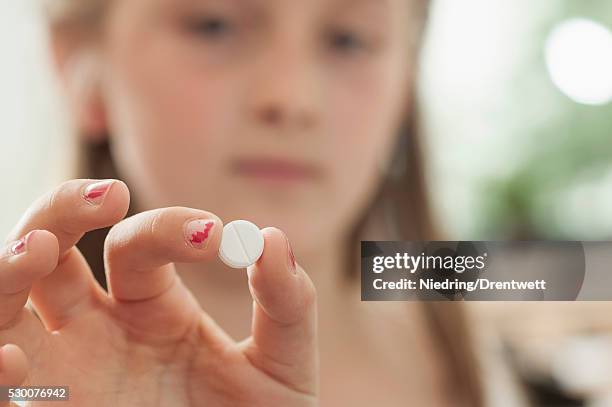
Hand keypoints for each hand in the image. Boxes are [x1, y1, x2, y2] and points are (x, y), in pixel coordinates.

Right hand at [0, 179, 317, 405]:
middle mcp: (97, 330)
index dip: (171, 227)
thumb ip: (287, 306)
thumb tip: (270, 239)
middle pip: (53, 248)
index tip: (217, 237)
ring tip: (41, 248)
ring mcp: (62, 372)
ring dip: (10, 266)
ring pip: (9, 301)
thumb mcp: (281, 369)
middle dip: (66, 209)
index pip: (141, 244)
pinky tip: (16, 356)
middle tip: (110, 196)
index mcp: (153, 309)